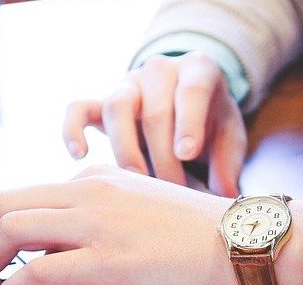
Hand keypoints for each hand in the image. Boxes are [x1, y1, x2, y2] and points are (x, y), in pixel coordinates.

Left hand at [0, 166, 302, 284]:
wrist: (245, 242)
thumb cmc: (205, 236)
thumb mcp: (145, 209)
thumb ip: (106, 216)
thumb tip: (69, 246)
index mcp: (99, 179)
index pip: (27, 195)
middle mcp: (90, 192)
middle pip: (2, 205)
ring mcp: (96, 224)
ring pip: (10, 230)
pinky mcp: (106, 260)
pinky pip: (36, 270)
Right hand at [63, 52, 246, 196]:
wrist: (188, 102)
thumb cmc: (211, 122)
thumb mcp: (230, 135)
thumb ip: (229, 162)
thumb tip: (224, 195)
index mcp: (198, 70)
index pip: (191, 91)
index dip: (188, 123)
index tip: (186, 154)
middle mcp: (160, 70)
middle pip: (154, 110)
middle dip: (163, 156)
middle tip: (173, 191)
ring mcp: (128, 84)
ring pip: (116, 108)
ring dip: (126, 149)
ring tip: (137, 182)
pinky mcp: (102, 102)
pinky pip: (79, 109)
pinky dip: (73, 129)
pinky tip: (79, 156)